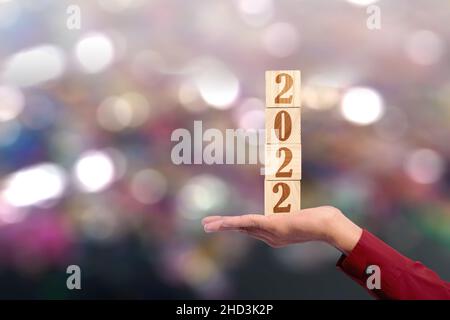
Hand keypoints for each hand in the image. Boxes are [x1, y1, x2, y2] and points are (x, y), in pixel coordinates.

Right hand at [202, 206, 361, 254]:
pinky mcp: (274, 226)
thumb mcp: (303, 216)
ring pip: (243, 227)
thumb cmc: (322, 219)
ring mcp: (271, 233)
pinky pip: (251, 224)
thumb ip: (293, 213)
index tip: (221, 221)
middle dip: (223, 226)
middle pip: (242, 229)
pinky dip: (235, 223)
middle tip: (205, 225)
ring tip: (206, 224)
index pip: (250, 229)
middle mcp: (270, 236)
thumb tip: (289, 209)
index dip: (234, 225)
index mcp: (274, 234)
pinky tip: (223, 222)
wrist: (330, 226)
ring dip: (223, 225)